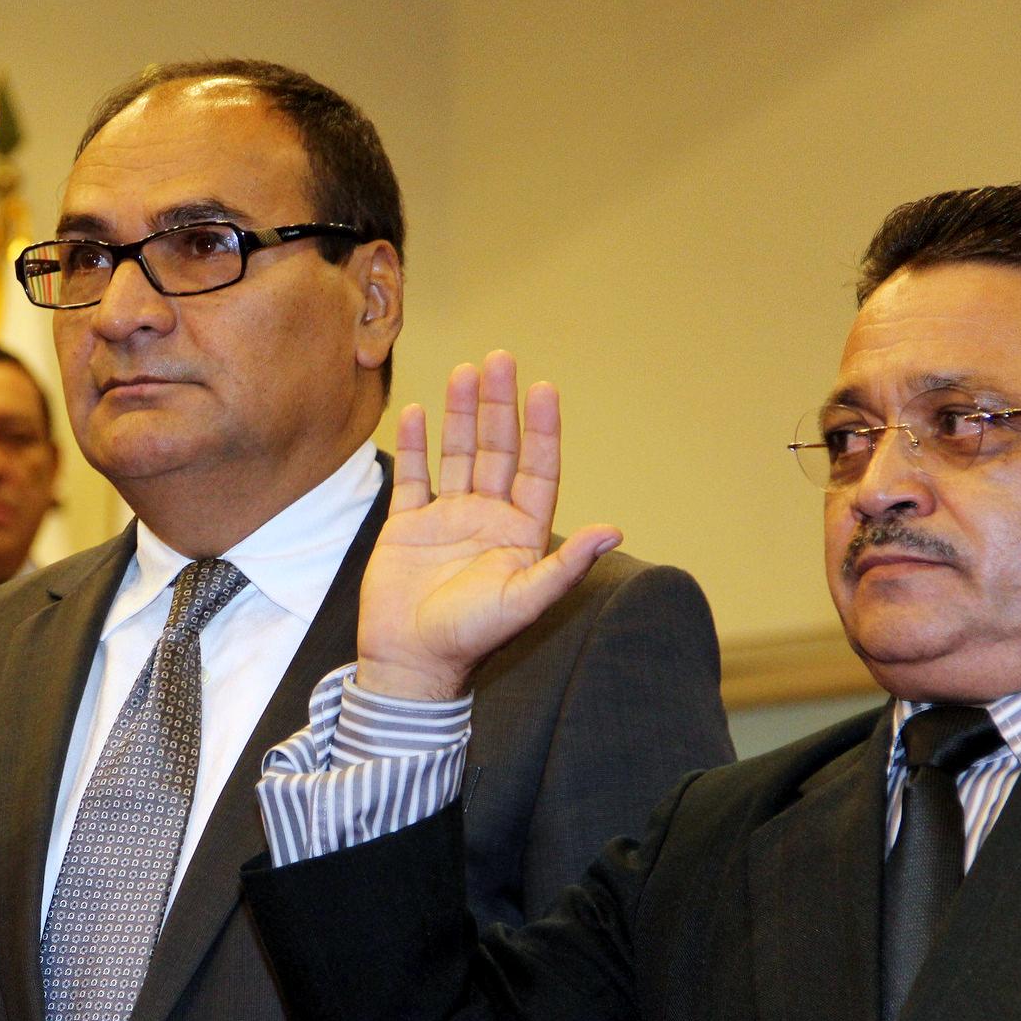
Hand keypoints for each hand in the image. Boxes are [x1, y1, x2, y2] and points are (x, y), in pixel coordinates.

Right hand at [357, 351, 620, 699]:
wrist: (410, 661)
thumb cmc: (469, 637)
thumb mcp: (523, 602)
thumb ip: (564, 566)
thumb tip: (612, 529)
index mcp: (520, 533)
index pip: (537, 469)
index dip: (542, 430)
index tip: (544, 389)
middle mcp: (488, 518)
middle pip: (497, 450)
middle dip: (500, 405)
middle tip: (500, 359)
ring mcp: (447, 519)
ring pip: (458, 454)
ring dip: (461, 414)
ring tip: (464, 371)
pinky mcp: (408, 526)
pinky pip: (414, 478)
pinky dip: (413, 445)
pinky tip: (414, 411)